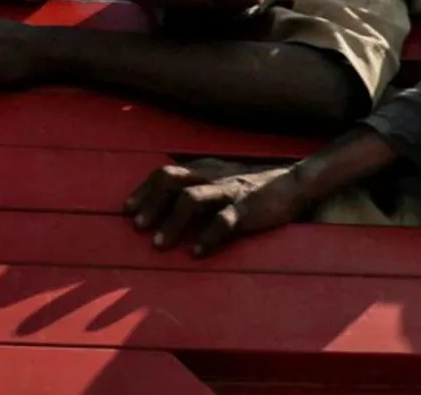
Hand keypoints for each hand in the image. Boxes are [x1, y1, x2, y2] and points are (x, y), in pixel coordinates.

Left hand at [124, 159, 310, 256]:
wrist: (293, 184)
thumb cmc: (251, 186)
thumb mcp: (220, 178)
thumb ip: (196, 185)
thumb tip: (165, 204)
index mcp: (204, 168)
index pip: (164, 173)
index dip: (143, 191)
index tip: (127, 210)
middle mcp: (212, 176)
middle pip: (171, 180)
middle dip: (151, 203)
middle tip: (137, 226)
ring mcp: (229, 192)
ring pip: (192, 199)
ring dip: (171, 222)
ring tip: (158, 244)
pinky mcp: (247, 209)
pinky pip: (223, 222)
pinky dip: (207, 238)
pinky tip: (196, 253)